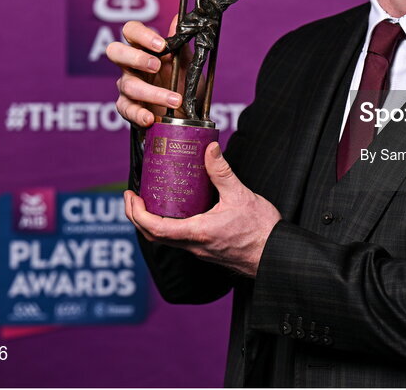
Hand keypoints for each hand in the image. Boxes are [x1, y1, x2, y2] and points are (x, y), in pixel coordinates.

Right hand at [106, 19, 185, 126]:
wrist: (187, 112)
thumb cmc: (181, 82)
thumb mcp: (186, 63)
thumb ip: (180, 43)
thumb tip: (180, 17)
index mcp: (143, 49)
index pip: (131, 31)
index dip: (143, 35)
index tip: (162, 45)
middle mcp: (130, 65)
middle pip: (115, 52)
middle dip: (135, 57)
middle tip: (156, 66)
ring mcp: (127, 86)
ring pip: (128, 85)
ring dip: (153, 93)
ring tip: (175, 99)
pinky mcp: (128, 107)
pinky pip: (126, 110)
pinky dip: (139, 114)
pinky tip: (150, 118)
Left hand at [124, 142, 281, 276]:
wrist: (274, 255)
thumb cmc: (260, 230)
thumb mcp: (240, 195)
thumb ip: (222, 172)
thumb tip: (210, 149)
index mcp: (196, 232)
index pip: (154, 227)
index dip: (136, 212)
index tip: (131, 196)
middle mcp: (193, 245)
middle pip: (153, 235)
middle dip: (137, 216)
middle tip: (133, 196)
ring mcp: (199, 250)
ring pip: (165, 239)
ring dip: (152, 221)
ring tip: (151, 200)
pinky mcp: (206, 250)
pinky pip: (179, 240)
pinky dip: (169, 225)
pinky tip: (178, 210)